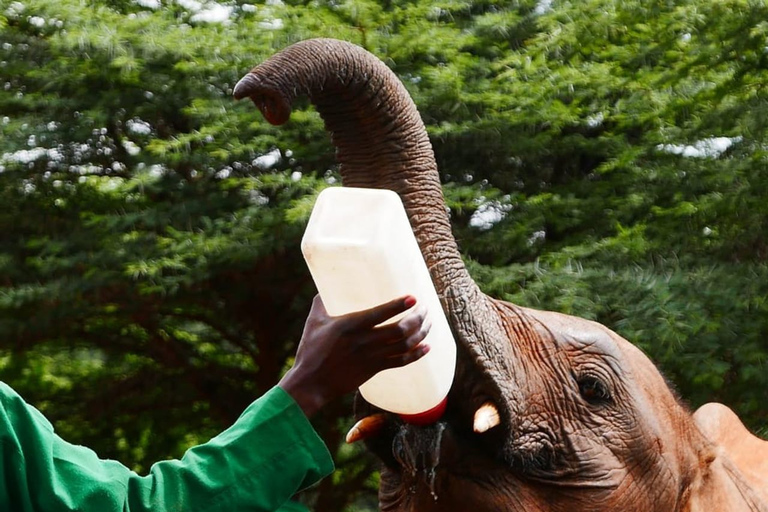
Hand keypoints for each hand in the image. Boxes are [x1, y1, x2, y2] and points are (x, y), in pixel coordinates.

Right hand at [278, 295, 430, 417]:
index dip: (399, 305)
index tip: (413, 298)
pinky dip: (417, 354)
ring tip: (428, 323)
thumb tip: (328, 286)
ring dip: (421, 333)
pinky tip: (427, 347)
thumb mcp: (314, 321)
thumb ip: (322, 302)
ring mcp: (371, 357)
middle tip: (425, 309)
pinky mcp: (374, 369)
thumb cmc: (310, 349)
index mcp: (350, 325)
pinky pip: (401, 362)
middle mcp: (364, 341)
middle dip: (418, 318)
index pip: (380, 313)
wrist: (311, 382)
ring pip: (405, 345)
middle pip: (400, 329)